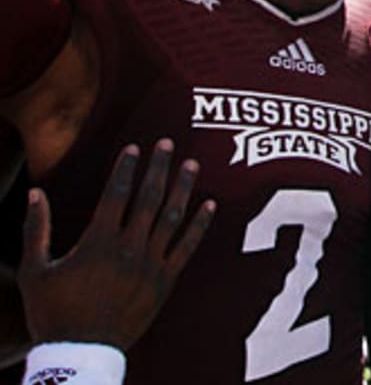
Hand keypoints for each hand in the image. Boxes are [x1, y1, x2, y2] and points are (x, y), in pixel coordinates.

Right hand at [18, 140, 215, 350]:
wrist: (81, 353)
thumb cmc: (53, 313)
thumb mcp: (35, 271)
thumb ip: (36, 229)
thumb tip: (35, 192)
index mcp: (98, 242)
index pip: (117, 194)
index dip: (127, 168)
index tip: (134, 147)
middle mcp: (129, 248)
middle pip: (149, 198)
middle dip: (159, 168)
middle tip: (169, 143)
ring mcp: (150, 265)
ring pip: (172, 217)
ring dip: (183, 188)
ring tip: (192, 164)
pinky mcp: (166, 281)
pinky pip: (187, 247)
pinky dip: (200, 225)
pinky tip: (210, 205)